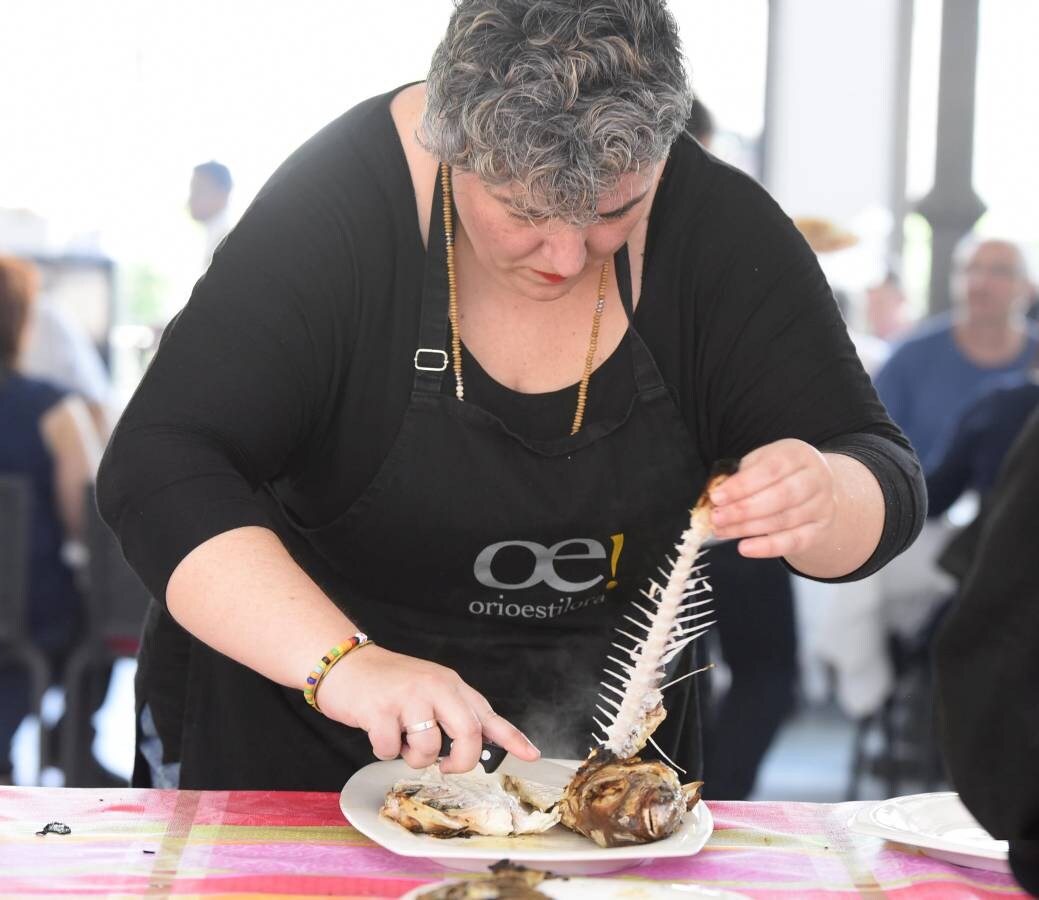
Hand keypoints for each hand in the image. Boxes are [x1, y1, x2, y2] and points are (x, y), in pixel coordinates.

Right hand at [316, 644, 540, 773]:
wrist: (345, 664)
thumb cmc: (388, 683)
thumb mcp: (428, 689)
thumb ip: (452, 713)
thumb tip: (477, 746)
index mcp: (450, 685)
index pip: (488, 714)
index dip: (512, 737)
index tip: (532, 755)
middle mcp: (435, 687)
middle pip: (468, 734)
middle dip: (461, 761)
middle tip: (447, 766)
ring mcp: (408, 697)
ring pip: (429, 749)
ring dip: (413, 756)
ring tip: (400, 738)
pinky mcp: (380, 710)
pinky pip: (389, 751)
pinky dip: (382, 750)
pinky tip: (377, 731)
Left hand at [708, 438, 836, 559]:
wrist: (814, 488)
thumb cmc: (778, 473)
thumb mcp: (760, 463)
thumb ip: (740, 477)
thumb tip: (717, 498)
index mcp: (797, 454)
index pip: (770, 469)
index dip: (742, 485)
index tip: (716, 497)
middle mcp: (816, 478)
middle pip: (781, 496)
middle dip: (743, 509)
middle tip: (716, 517)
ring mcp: (822, 505)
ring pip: (784, 520)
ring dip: (748, 528)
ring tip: (722, 530)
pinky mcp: (820, 529)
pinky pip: (795, 541)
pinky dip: (767, 547)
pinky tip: (744, 548)